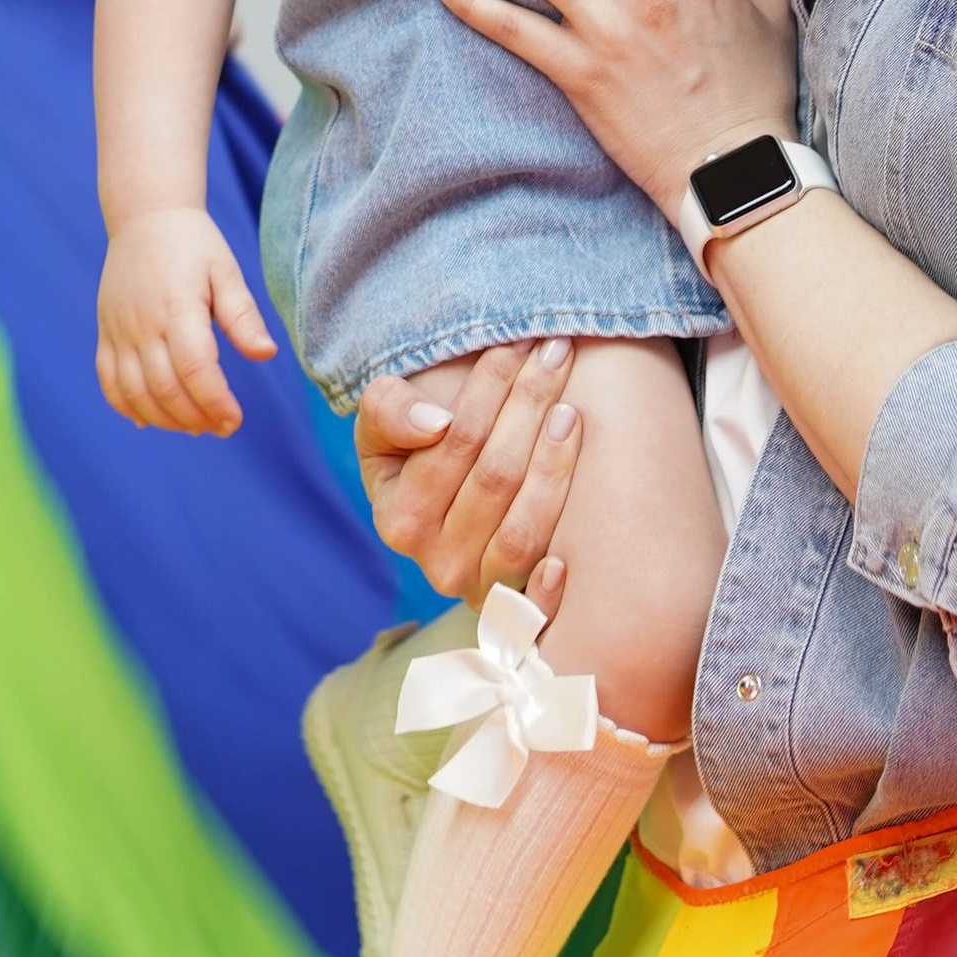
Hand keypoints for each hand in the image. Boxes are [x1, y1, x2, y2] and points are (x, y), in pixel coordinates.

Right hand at [97, 205, 275, 435]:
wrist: (145, 217)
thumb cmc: (194, 245)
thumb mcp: (226, 272)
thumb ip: (243, 316)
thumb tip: (266, 354)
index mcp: (178, 307)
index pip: (195, 369)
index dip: (215, 402)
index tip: (234, 420)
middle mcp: (143, 323)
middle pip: (165, 389)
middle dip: (195, 418)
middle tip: (220, 427)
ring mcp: (119, 330)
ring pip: (135, 392)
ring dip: (164, 419)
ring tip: (193, 426)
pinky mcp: (106, 331)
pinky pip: (108, 380)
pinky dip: (126, 406)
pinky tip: (149, 419)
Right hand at [353, 337, 583, 612]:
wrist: (447, 512)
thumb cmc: (419, 454)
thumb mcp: (385, 425)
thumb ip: (390, 411)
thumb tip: (435, 423)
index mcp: (398, 518)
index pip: (453, 440)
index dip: (490, 386)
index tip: (520, 341)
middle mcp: (434, 562)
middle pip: (495, 476)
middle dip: (529, 405)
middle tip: (558, 352)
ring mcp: (477, 590)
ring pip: (522, 529)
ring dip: (553, 467)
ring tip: (571, 413)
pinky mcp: (515, 615)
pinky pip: (533, 609)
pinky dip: (547, 588)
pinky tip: (567, 558)